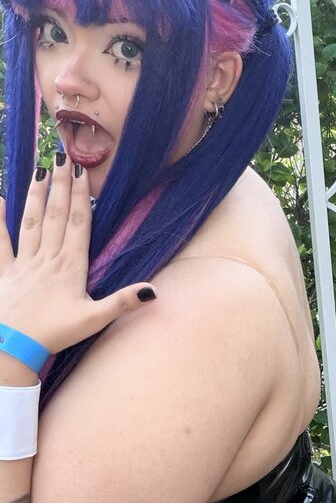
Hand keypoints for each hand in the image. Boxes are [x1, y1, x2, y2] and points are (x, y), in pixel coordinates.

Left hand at [0, 157, 155, 354]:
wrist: (13, 346)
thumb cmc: (55, 334)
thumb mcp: (94, 320)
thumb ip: (122, 302)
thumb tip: (153, 290)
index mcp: (70, 266)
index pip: (78, 224)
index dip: (81, 196)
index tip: (80, 170)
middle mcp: (47, 258)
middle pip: (56, 215)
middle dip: (60, 185)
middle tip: (61, 155)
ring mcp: (24, 263)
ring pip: (31, 222)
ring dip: (36, 195)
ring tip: (39, 169)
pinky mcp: (5, 273)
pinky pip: (0, 242)